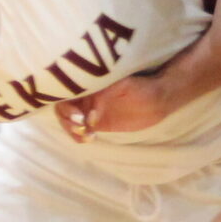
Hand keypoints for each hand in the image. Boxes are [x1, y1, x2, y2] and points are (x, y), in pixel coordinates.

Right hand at [53, 73, 174, 141]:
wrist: (158, 100)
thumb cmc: (142, 86)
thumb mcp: (123, 85)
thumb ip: (105, 92)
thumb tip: (91, 105)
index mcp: (88, 82)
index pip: (64, 91)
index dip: (65, 103)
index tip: (78, 115)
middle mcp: (86, 95)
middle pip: (62, 107)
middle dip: (67, 118)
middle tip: (81, 126)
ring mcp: (89, 109)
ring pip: (69, 120)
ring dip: (71, 129)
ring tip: (86, 135)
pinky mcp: (96, 122)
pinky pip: (80, 130)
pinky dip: (79, 136)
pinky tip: (89, 139)